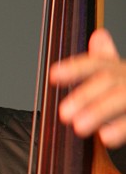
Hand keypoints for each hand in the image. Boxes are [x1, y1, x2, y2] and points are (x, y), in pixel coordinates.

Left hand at [49, 28, 125, 147]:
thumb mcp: (122, 76)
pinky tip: (106, 137)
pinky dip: (121, 128)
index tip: (54, 74)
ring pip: (122, 98)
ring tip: (79, 126)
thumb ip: (107, 62)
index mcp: (122, 70)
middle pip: (110, 80)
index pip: (99, 63)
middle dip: (85, 95)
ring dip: (100, 111)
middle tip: (64, 113)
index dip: (76, 68)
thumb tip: (99, 36)